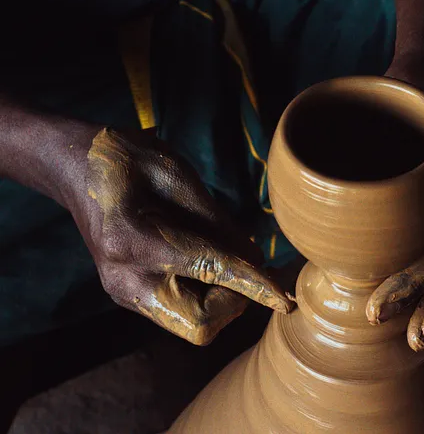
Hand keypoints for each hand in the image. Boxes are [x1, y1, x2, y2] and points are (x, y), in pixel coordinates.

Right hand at [71, 127, 292, 344]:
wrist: (76, 167)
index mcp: (134, 241)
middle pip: (200, 323)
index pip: (211, 271)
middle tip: (238, 264)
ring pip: (191, 324)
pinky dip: (202, 293)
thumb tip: (257, 261)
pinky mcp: (127, 295)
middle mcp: (125, 279)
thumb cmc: (130, 161)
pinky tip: (198, 259)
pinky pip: (177, 311)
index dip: (254, 285)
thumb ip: (219, 224)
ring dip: (219, 299)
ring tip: (214, 254)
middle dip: (232, 301)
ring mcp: (122, 292)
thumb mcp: (180, 177)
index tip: (285, 299)